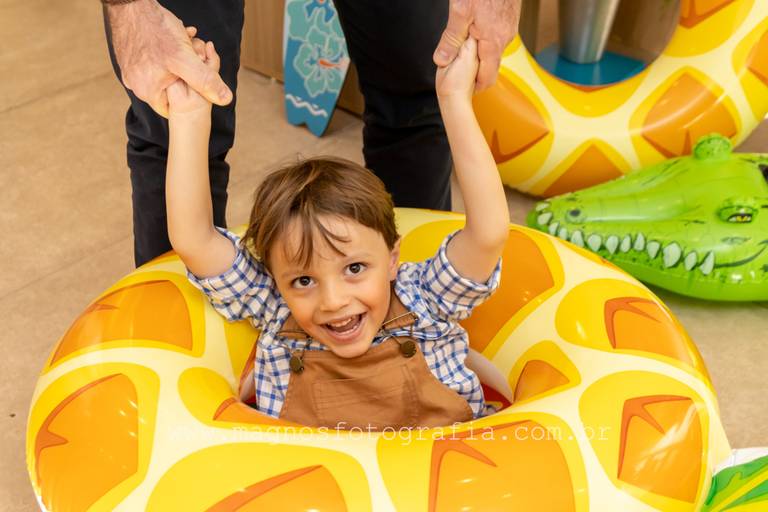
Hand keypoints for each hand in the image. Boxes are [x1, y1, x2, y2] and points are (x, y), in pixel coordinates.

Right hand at [106, 0, 231, 117]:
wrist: (130, 5)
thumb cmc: (156, 30)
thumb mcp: (185, 59)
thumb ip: (204, 81)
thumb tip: (226, 99)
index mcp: (149, 92)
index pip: (175, 106)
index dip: (190, 91)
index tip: (195, 72)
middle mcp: (136, 85)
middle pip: (171, 87)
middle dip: (185, 71)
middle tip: (191, 51)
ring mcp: (131, 71)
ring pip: (165, 72)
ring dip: (180, 58)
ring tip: (184, 41)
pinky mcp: (130, 58)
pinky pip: (154, 60)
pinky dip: (168, 50)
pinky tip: (174, 37)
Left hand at [433, 0, 520, 89]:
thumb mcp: (460, 12)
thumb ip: (451, 38)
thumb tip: (441, 60)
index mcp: (493, 42)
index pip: (487, 77)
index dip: (475, 87)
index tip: (465, 90)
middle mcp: (505, 39)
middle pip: (489, 65)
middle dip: (474, 70)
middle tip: (457, 70)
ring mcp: (508, 29)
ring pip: (492, 50)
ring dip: (478, 53)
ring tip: (463, 49)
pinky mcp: (508, 20)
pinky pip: (496, 37)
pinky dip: (484, 40)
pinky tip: (474, 31)